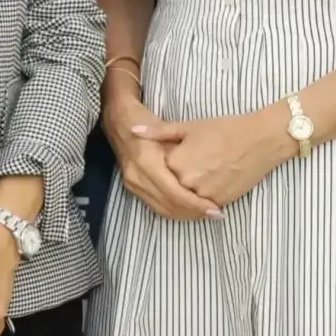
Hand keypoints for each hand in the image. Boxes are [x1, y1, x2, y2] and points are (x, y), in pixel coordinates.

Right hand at [105, 90, 217, 221]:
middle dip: (193, 212)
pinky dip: (175, 211)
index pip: (174, 192)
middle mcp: (136, 177)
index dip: (195, 204)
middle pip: (169, 205)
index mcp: (146, 161)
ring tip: (207, 214)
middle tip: (216, 214)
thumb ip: (182, 149)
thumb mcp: (166, 128)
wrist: (119, 122)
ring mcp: (132, 184)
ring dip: (186, 215)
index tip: (215, 208)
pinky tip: (191, 211)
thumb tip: (204, 169)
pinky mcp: (132, 189)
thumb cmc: (145, 121)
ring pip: (163, 210)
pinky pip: (156, 207)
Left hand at [158, 110, 293, 212]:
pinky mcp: (220, 203)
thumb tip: (132, 130)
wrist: (261, 140)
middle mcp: (187, 183)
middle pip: (169, 189)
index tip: (169, 156)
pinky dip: (198, 202)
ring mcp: (204, 196)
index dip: (162, 164)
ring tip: (195, 178)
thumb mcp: (189, 127)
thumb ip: (158, 132)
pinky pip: (201, 208)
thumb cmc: (225, 129)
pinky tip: (205, 187)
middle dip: (172, 181)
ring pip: (185, 202)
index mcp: (175, 163)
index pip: (158, 172)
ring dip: (184, 195)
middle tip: (186, 167)